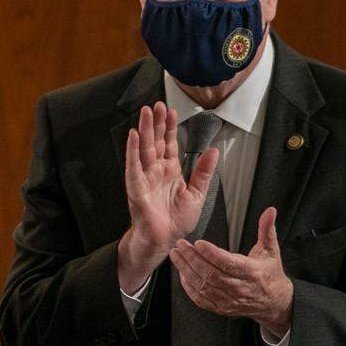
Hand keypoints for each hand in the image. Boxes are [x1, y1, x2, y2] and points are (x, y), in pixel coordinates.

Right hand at [118, 102, 218, 292]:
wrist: (166, 241)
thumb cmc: (177, 222)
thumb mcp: (198, 194)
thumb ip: (204, 172)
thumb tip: (213, 151)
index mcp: (171, 172)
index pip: (169, 144)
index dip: (170, 128)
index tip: (171, 111)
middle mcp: (156, 172)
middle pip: (155, 142)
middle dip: (156, 123)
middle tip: (157, 105)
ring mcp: (145, 179)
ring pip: (144, 149)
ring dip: (144, 130)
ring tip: (145, 113)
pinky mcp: (136, 189)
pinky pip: (133, 167)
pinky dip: (132, 151)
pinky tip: (134, 136)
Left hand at [169, 206, 293, 334]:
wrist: (273, 301)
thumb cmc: (269, 273)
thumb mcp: (271, 250)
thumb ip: (266, 229)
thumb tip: (270, 211)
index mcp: (251, 272)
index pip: (227, 263)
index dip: (211, 253)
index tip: (198, 243)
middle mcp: (239, 288)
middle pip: (210, 274)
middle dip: (192, 259)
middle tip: (181, 246)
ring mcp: (229, 300)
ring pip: (203, 286)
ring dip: (186, 270)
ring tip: (177, 256)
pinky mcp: (221, 308)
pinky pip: (200, 299)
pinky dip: (189, 287)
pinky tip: (182, 274)